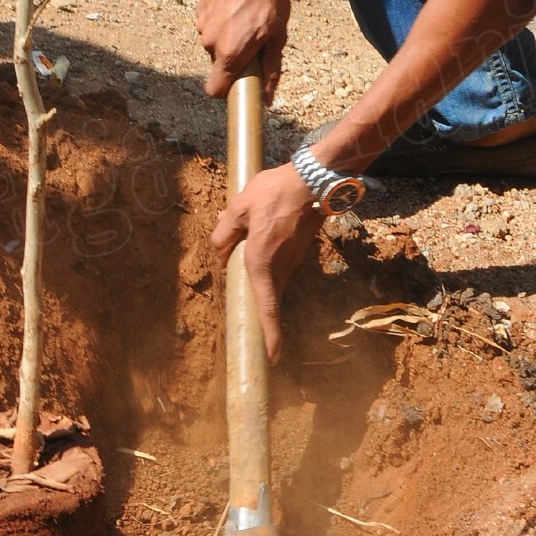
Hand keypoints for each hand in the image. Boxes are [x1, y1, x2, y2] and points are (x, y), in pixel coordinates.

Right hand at [198, 0, 289, 103]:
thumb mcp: (277, 34)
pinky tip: (235, 4)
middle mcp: (210, 42)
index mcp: (230, 53)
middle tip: (253, 37)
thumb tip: (267, 99)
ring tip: (245, 15)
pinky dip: (220, 21)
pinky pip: (209, 25)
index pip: (214, 89)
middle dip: (233, 57)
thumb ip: (271, 69)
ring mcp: (202, 24)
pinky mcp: (199, 9)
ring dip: (227, 37)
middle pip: (218, 63)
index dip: (226, 90)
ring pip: (213, 43)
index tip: (239, 83)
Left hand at [211, 165, 319, 362]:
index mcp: (261, 259)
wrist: (315, 178)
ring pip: (272, 280)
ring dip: (260, 279)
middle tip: (256, 334)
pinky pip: (279, 265)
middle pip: (268, 298)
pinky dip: (267, 262)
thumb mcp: (241, 205)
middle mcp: (280, 266)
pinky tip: (261, 237)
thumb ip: (225, 230)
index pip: (267, 306)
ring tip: (249, 262)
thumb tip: (219, 251)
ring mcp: (293, 259)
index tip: (273, 357)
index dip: (270, 335)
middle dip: (262, 315)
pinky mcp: (299, 250)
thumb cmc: (277, 191)